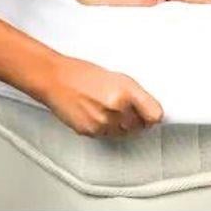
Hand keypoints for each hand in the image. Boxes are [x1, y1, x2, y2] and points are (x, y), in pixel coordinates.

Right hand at [42, 55, 163, 136]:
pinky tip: (97, 114)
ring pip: (125, 134)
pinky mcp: (91, 131)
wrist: (55, 79)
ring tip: (108, 109)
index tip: (150, 113)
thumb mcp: (118, 77)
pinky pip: (108, 136)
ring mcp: (103, 122)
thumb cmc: (83, 74)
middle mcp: (116, 107)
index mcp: (126, 90)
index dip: (152, 115)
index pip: (155, 115)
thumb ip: (136, 96)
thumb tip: (150, 111)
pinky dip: (106, 128)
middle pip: (140, 127)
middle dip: (136, 120)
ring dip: (121, 126)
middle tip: (124, 108)